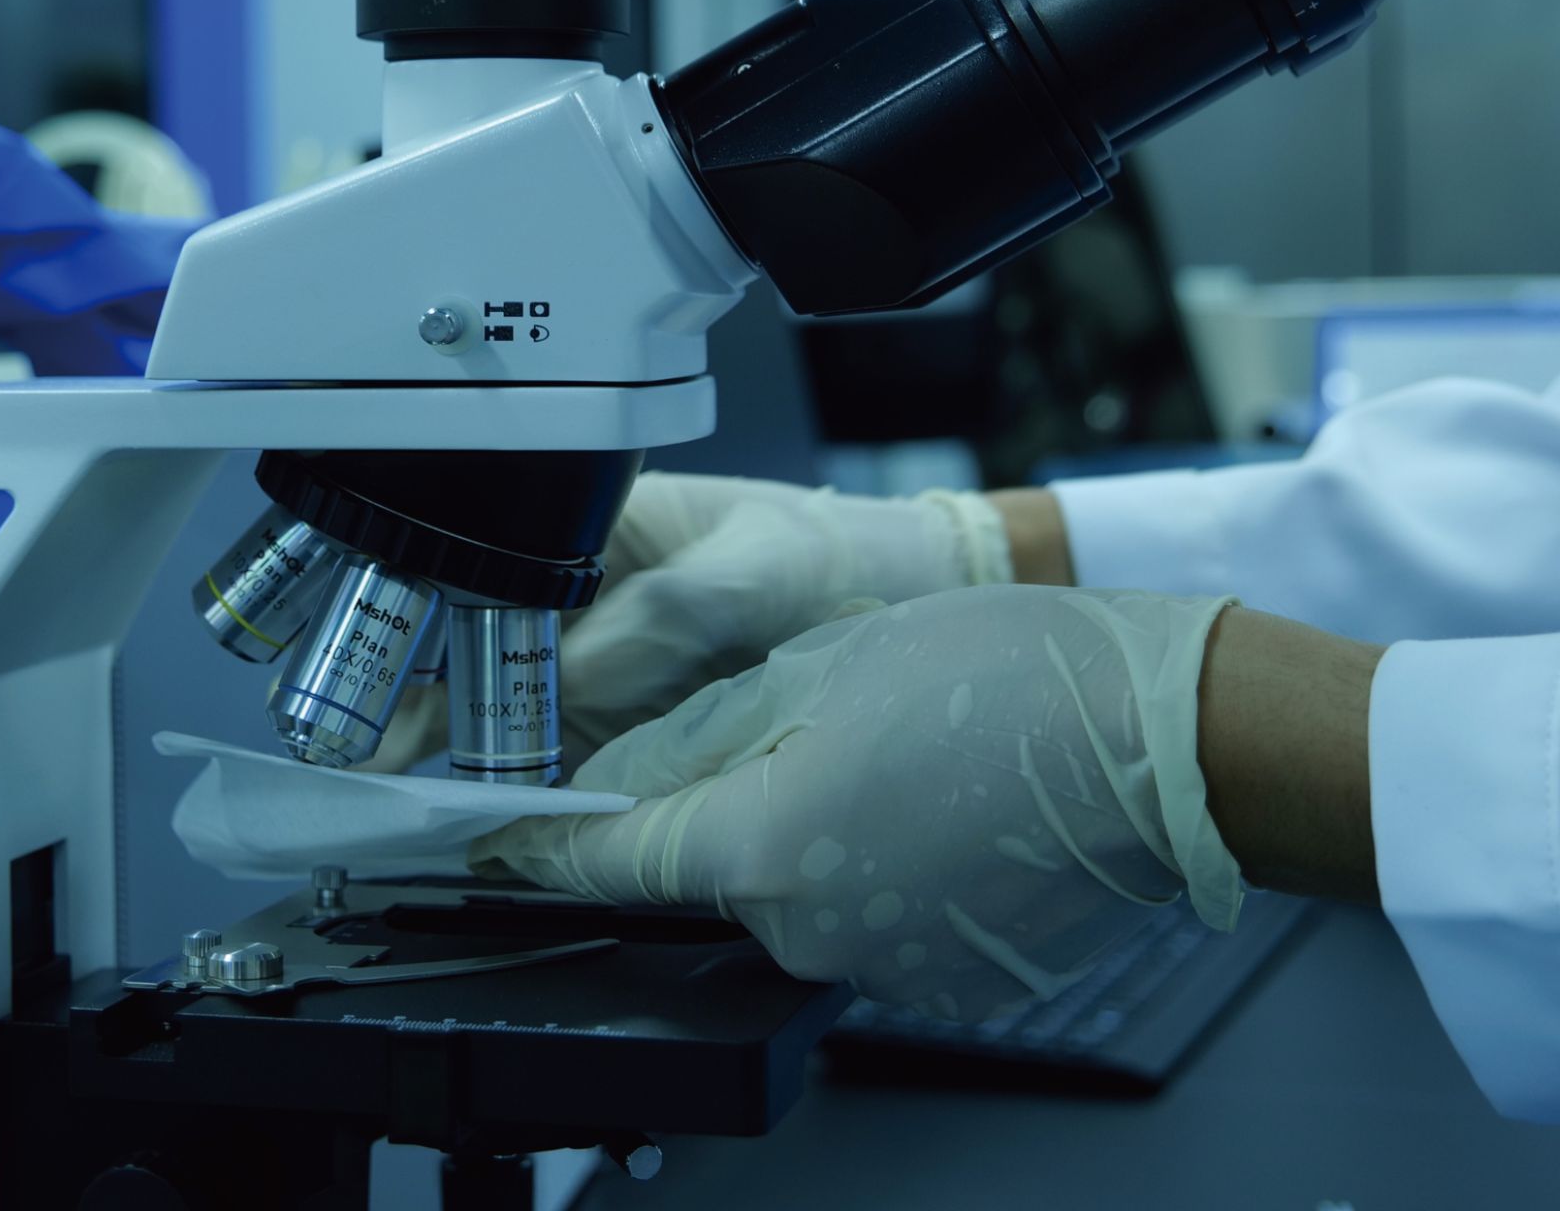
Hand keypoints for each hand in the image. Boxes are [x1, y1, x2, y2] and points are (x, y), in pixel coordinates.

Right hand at [365, 472, 1012, 773]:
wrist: (897, 600)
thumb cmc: (826, 555)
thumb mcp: (747, 569)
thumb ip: (659, 619)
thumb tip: (570, 677)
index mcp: (583, 524)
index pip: (473, 579)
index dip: (419, 640)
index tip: (387, 697)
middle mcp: (574, 598)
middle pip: (469, 658)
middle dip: (420, 716)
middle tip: (375, 774)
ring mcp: (596, 665)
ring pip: (502, 718)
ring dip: (460, 764)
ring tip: (413, 811)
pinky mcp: (626, 724)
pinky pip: (559, 760)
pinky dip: (525, 795)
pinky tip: (492, 825)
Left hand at [469, 586, 1243, 1018]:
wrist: (1166, 742)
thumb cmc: (1010, 678)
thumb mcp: (819, 666)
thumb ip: (696, 734)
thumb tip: (618, 772)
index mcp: (761, 848)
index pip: (601, 858)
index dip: (531, 840)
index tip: (480, 830)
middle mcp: (808, 932)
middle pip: (699, 871)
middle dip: (705, 806)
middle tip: (770, 727)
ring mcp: (879, 967)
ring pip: (786, 892)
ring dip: (799, 832)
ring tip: (880, 753)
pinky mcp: (940, 980)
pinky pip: (861, 920)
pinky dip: (868, 869)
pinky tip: (927, 805)